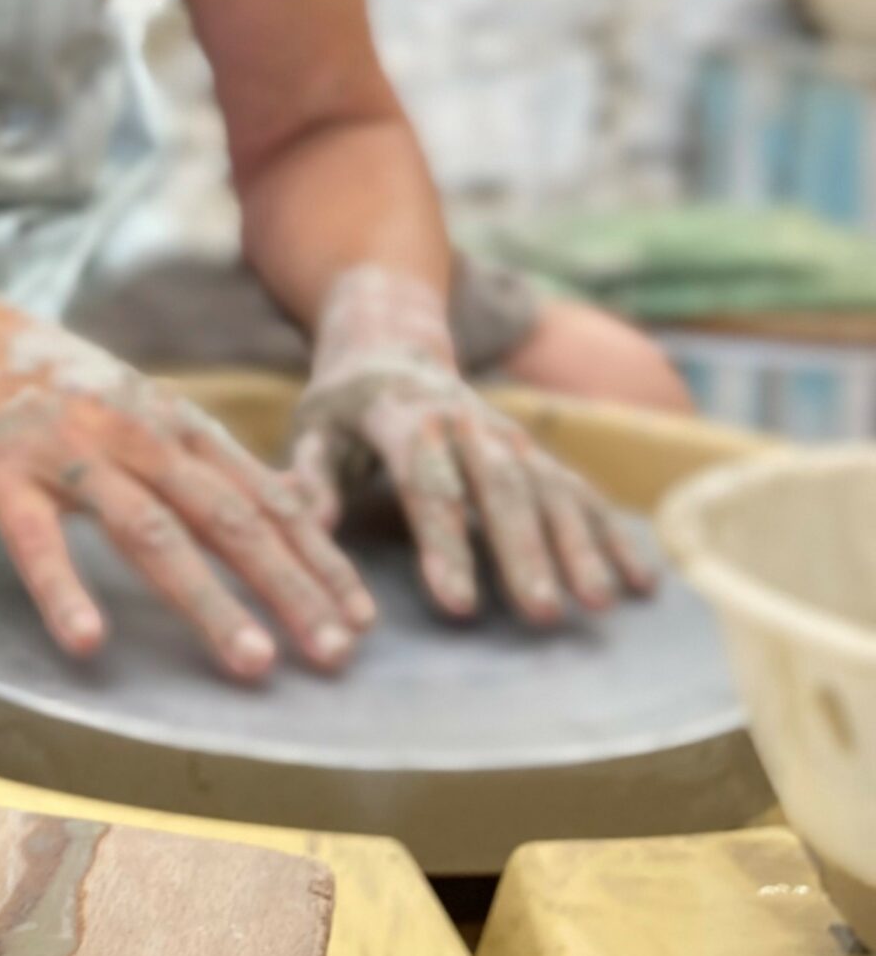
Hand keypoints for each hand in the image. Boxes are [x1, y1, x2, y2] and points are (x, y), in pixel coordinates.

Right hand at [0, 265, 375, 682]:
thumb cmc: (55, 384)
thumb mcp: (143, 407)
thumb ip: (212, 457)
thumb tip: (300, 501)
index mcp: (173, 421)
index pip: (264, 496)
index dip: (317, 557)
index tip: (361, 617)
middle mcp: (134, 432)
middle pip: (228, 516)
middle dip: (289, 587)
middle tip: (335, 654)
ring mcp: (68, 452)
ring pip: (152, 532)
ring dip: (210, 600)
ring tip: (254, 663)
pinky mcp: (1, 473)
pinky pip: (38, 539)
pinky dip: (65, 591)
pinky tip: (90, 642)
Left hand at [290, 266, 656, 623]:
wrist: (393, 341)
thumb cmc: (344, 405)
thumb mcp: (314, 429)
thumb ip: (312, 476)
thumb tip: (314, 527)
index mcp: (403, 416)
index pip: (428, 482)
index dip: (444, 544)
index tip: (458, 605)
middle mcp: (466, 421)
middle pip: (500, 487)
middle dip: (524, 552)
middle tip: (544, 615)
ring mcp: (508, 433)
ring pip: (549, 487)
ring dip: (578, 545)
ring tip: (599, 603)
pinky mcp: (535, 449)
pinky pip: (581, 489)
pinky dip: (613, 533)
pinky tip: (643, 580)